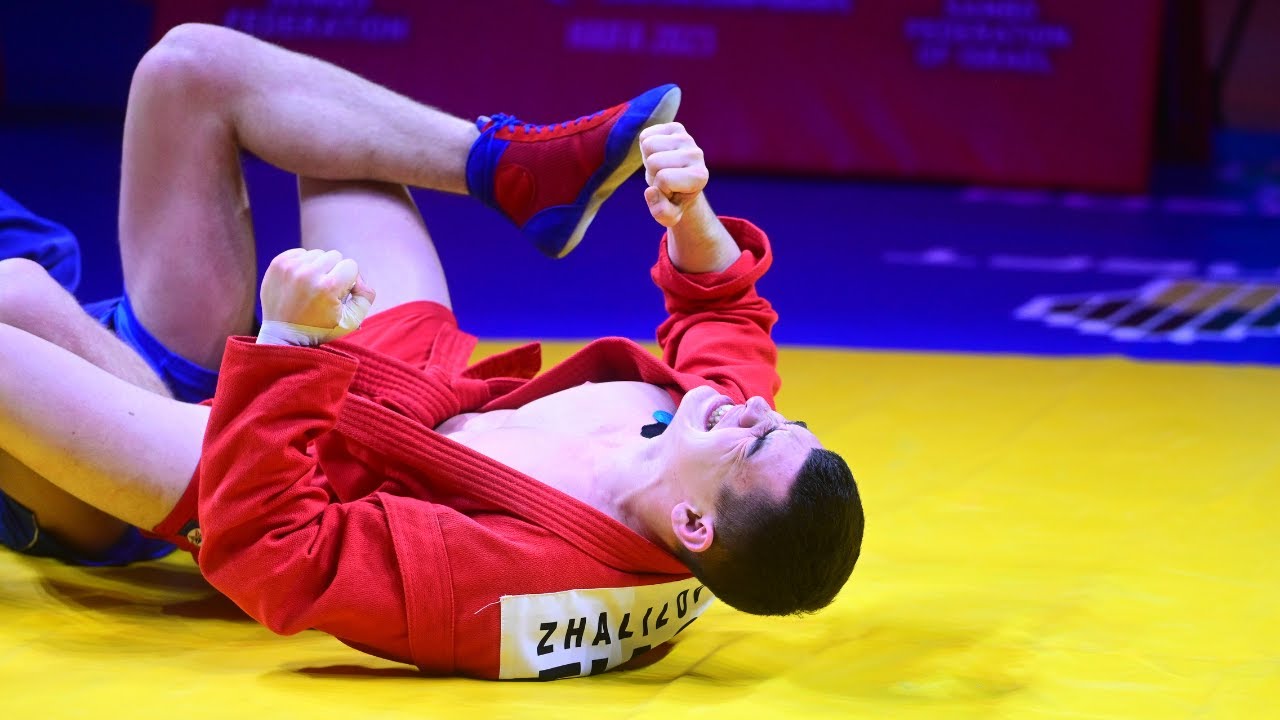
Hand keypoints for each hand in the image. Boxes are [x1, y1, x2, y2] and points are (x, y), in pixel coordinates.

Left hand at [258, 248, 374, 345]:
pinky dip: (303, 264)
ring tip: (310, 287)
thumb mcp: (351, 321)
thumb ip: (366, 297)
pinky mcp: (278, 264)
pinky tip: (299, 282)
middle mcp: (309, 273)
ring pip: (317, 254)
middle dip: (334, 271)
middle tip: (324, 291)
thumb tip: (360, 280)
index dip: (349, 280)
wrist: (282, 335)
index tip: (339, 295)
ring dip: (318, 267)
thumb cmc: (319, 328)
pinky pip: (300, 253)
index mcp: (329, 286)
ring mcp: (291, 267)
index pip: (351, 265)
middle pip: (335, 256)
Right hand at [639, 122, 708, 227]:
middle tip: (663, 179)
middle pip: (654, 161)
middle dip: (652, 173)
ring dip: (648, 159)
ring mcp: (687, 138)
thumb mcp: (668, 215)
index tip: (669, 191)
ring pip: (648, 144)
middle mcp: (697, 154)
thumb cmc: (673, 201)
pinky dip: (645, 148)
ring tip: (661, 167)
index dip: (659, 188)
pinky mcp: (676, 128)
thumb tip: (651, 191)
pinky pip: (646, 134)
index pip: (664, 178)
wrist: (679, 184)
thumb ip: (661, 212)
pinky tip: (659, 155)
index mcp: (700, 177)